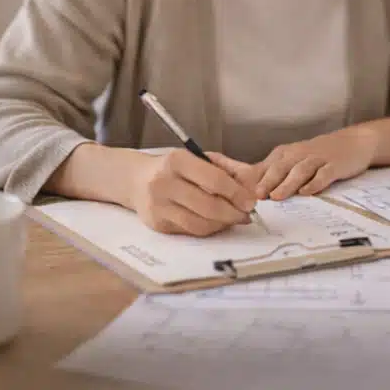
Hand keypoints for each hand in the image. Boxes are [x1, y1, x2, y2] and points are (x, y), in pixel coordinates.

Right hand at [128, 150, 262, 236]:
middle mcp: (163, 183)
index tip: (251, 202)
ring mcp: (158, 205)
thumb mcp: (201, 159)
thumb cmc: (177, 168)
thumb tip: (253, 189)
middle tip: (246, 214)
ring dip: (223, 224)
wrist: (136, 180)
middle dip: (234, 213)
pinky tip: (216, 222)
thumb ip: (229, 170)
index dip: (237, 193)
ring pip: (200, 223)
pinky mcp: (157, 224)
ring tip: (234, 218)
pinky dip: (209, 228)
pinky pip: (191, 231)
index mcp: (177, 160)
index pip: (215, 180)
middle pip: (208, 205)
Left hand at [252, 128, 378, 200]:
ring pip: (300, 170)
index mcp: (285, 154)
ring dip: (287, 183)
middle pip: (280, 167)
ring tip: (277, 196)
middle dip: (267, 181)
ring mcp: (318, 159)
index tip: (241, 193)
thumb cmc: (319, 155)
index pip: (265, 166)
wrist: (354, 142)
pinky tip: (307, 192)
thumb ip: (272, 172)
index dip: (253, 180)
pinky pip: (324, 174)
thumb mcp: (293, 159)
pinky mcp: (335, 165)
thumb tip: (248, 191)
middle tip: (257, 196)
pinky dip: (315, 183)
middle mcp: (299, 154)